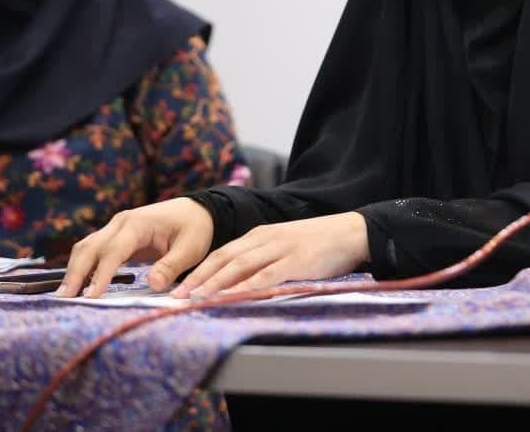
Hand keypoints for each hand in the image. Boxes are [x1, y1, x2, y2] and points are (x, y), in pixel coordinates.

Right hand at [58, 197, 213, 297]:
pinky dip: (81, 266)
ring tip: (64, 296)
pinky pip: (93, 251)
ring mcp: (115, 229)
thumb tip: (153, 284)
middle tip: (64, 299)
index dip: (101, 274)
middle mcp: (120, 223)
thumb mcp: (191, 248)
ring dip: (74, 270)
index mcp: (137, 224)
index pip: (113, 251)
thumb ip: (172, 266)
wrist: (196, 211)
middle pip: (89, 247)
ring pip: (86, 247)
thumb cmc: (194, 229)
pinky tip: (77, 286)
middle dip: (75, 273)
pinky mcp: (115, 237)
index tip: (91, 297)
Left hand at [172, 212, 368, 298]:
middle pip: (224, 259)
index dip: (199, 271)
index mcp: (259, 235)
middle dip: (198, 278)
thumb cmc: (319, 243)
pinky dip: (247, 287)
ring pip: (240, 267)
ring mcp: (279, 249)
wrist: (351, 231)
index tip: (180, 287)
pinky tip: (232, 297)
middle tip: (178, 296)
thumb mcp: (285, 245)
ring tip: (196, 298)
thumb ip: (263, 259)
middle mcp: (264, 239)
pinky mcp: (295, 261)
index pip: (222, 253)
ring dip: (215, 283)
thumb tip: (240, 281)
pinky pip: (266, 276)